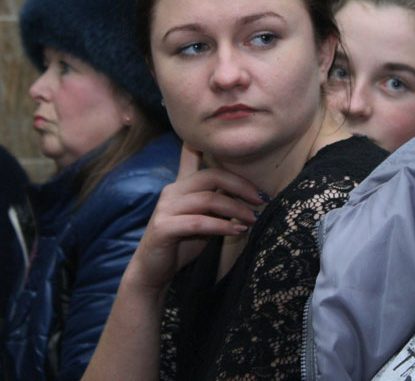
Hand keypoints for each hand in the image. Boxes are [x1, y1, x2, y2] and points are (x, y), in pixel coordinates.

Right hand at [126, 144, 266, 291]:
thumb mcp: (202, 217)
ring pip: (208, 199)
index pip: (192, 154)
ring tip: (253, 219)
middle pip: (211, 176)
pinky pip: (199, 222)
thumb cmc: (181, 242)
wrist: (153, 270)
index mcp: (181, 185)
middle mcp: (172, 191)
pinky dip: (222, 226)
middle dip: (240, 186)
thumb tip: (248, 192)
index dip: (210, 145)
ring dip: (236, 209)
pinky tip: (238, 231)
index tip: (242, 151)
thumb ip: (216, 201)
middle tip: (261, 199)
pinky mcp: (164, 227)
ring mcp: (166, 208)